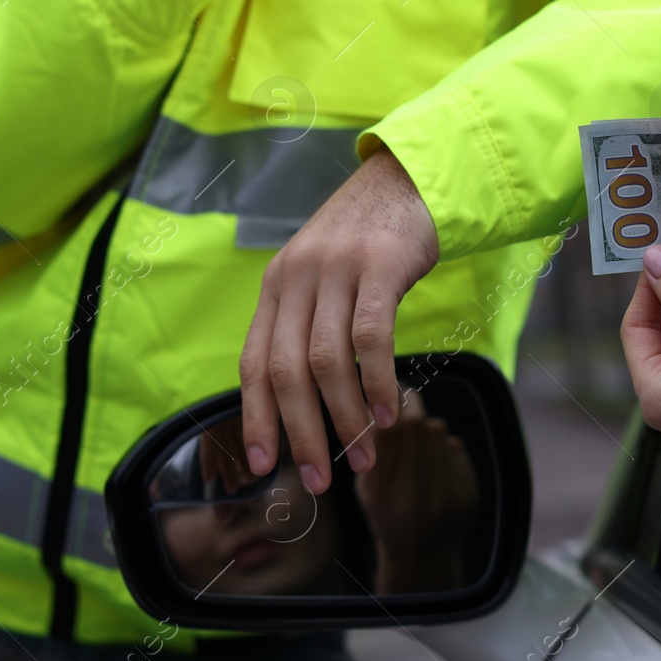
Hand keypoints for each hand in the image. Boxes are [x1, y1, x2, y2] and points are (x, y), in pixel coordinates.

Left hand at [240, 147, 439, 491]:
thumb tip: (305, 401)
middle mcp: (296, 279)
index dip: (256, 417)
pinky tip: (385, 413)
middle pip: (287, 372)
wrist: (408, 179)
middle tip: (317, 481)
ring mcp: (336, 271)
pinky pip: (371, 337)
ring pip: (327, 362)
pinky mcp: (378, 265)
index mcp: (276, 287)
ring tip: (363, 457)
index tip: (263, 463)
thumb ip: (307, 324)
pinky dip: (376, 382)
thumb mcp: (320, 276)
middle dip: (301, 434)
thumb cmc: (367, 240)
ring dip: (345, 419)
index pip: (253, 363)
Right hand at [354, 394, 477, 592]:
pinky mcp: (468, 494)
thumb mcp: (367, 488)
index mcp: (381, 492)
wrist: (422, 557)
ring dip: (429, 429)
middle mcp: (413, 495)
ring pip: (439, 433)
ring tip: (421, 444)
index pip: (389, 429)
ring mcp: (444, 496)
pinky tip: (438, 467)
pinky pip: (457, 449)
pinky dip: (446, 449)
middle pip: (418, 425)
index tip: (389, 397)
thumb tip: (374, 400)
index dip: (391, 405)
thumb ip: (368, 449)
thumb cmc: (388, 516)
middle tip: (408, 405)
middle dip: (412, 408)